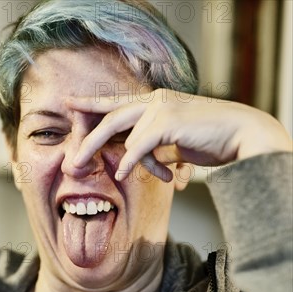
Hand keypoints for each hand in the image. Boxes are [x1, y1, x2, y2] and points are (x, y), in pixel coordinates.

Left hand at [68, 89, 291, 181]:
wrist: (241, 135)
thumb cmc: (209, 139)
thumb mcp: (172, 142)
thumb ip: (151, 147)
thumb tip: (129, 163)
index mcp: (154, 101)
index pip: (116, 102)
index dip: (91, 103)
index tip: (68, 102)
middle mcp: (154, 99)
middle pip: (110, 118)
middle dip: (88, 140)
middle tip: (73, 161)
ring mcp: (160, 107)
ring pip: (125, 138)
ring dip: (127, 161)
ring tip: (129, 172)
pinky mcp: (167, 121)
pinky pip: (138, 146)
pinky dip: (131, 163)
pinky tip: (124, 174)